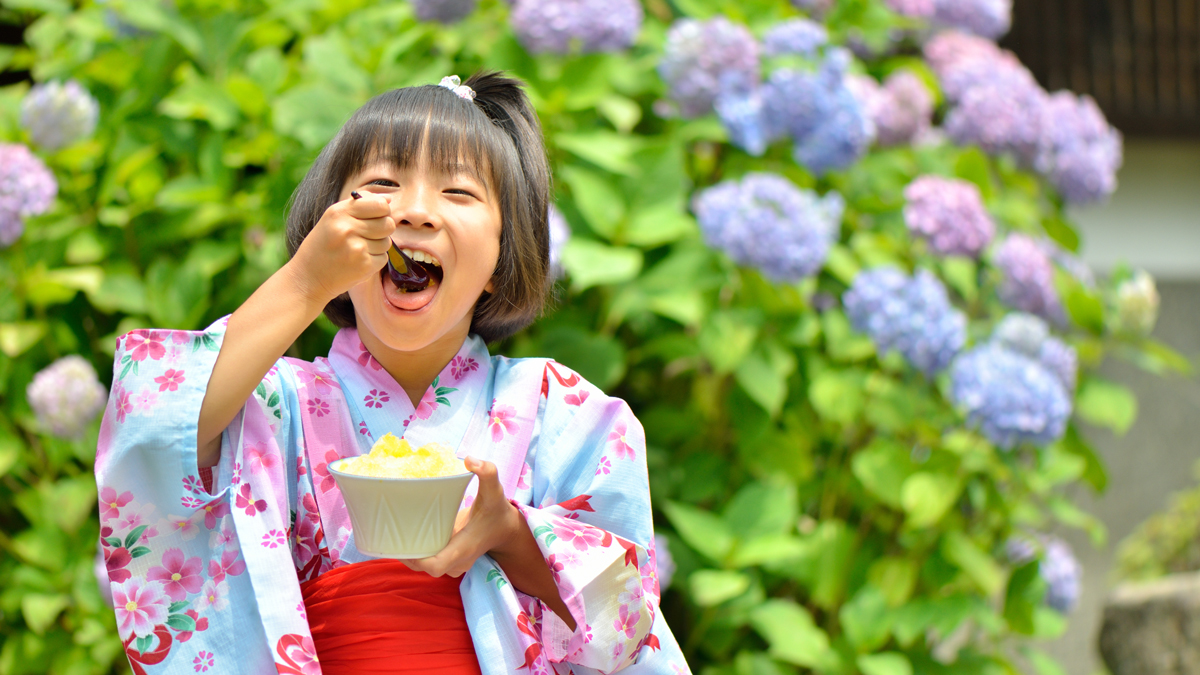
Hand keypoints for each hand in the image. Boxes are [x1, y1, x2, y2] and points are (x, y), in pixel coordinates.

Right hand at [288, 192, 395, 304]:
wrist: (308, 277)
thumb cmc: (322, 245)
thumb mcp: (333, 217)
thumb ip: (360, 204)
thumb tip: (389, 198)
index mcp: (339, 212)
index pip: (380, 205)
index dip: (383, 211)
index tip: (376, 216)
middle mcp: (348, 228)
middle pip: (388, 223)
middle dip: (383, 230)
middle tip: (367, 235)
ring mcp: (356, 248)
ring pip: (387, 242)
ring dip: (377, 246)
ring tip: (357, 250)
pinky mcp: (364, 266)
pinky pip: (383, 258)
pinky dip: (374, 261)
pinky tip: (357, 262)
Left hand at [402, 457, 521, 577]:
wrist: (505, 529)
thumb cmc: (497, 510)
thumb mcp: (495, 490)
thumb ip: (487, 473)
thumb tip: (470, 460)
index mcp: (464, 548)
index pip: (435, 565)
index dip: (417, 559)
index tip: (403, 541)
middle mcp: (457, 562)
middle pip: (422, 567)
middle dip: (405, 553)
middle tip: (390, 529)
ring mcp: (452, 564)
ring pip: (421, 565)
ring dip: (407, 552)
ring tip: (393, 531)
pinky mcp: (448, 560)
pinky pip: (426, 560)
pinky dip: (415, 551)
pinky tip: (404, 534)